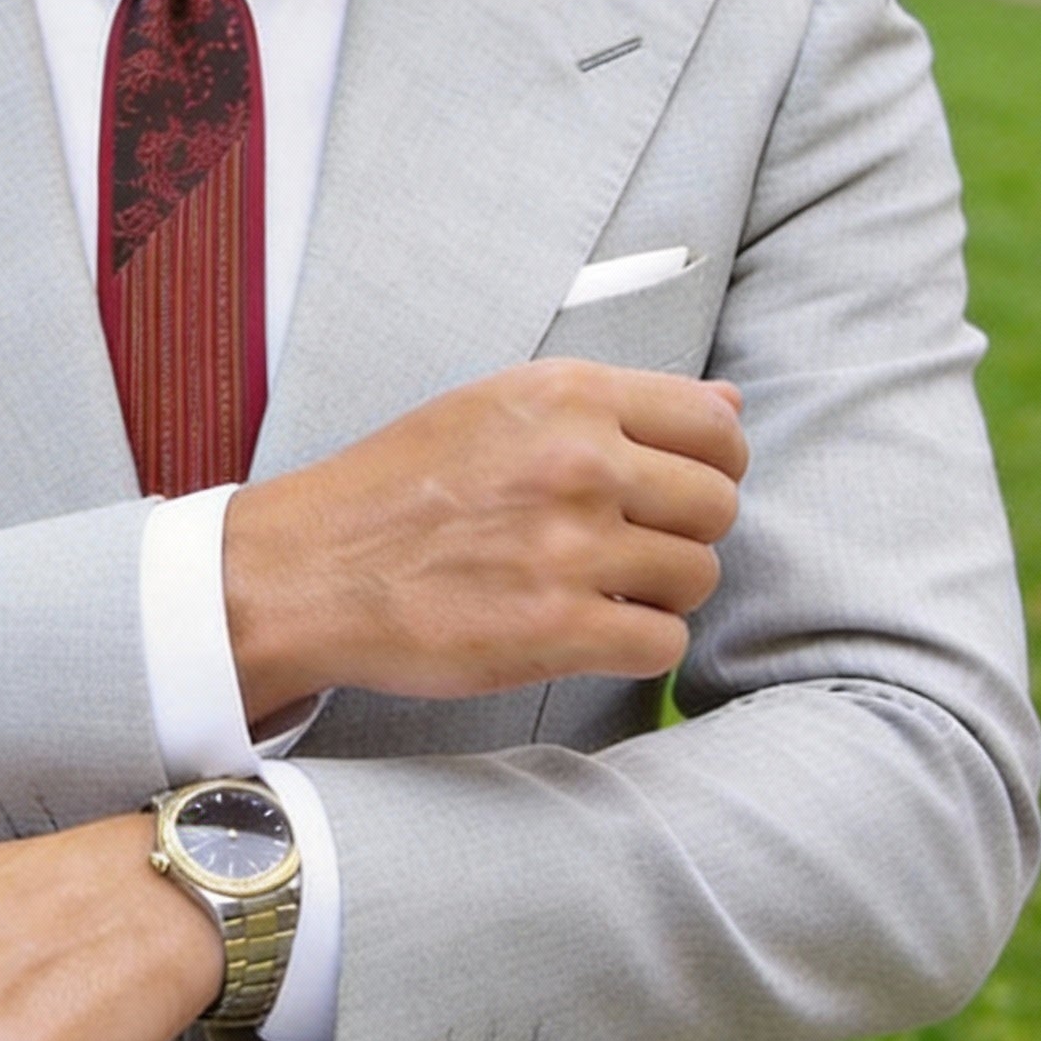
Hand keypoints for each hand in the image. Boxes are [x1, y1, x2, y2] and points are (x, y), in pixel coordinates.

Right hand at [225, 360, 747, 719]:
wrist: (309, 569)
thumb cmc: (396, 489)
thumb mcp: (497, 409)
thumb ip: (613, 405)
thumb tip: (731, 403)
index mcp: (567, 395)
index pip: (717, 425)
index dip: (712, 465)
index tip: (675, 490)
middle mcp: (578, 461)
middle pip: (717, 505)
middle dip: (684, 533)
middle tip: (627, 548)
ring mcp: (570, 547)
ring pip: (697, 576)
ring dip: (659, 593)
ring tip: (597, 590)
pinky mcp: (557, 629)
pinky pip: (662, 644)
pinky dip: (635, 646)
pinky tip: (585, 632)